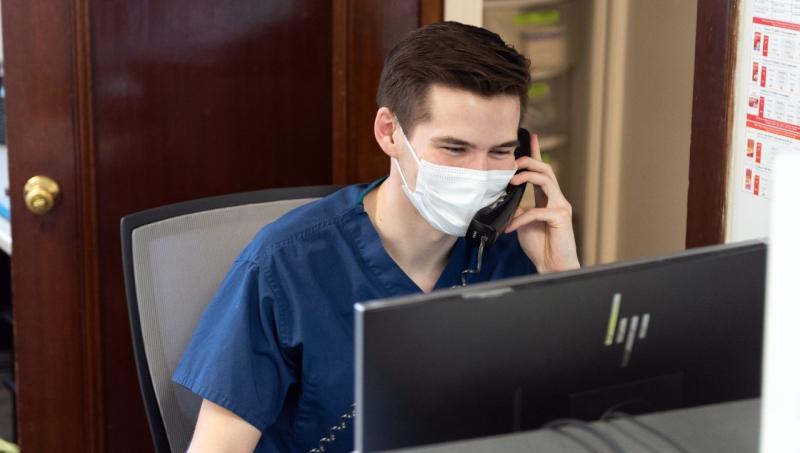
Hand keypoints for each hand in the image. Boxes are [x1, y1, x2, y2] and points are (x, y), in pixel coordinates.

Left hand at [505, 134, 579, 272]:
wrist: (553, 266)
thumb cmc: (540, 246)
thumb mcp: (523, 224)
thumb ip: (517, 209)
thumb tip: (503, 199)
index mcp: (547, 198)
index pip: (541, 171)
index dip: (536, 153)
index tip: (529, 137)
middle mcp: (557, 199)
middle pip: (546, 170)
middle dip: (529, 160)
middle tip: (511, 162)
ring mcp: (561, 206)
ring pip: (546, 181)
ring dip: (526, 177)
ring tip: (510, 182)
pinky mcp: (561, 218)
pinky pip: (538, 210)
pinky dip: (521, 218)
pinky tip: (511, 227)